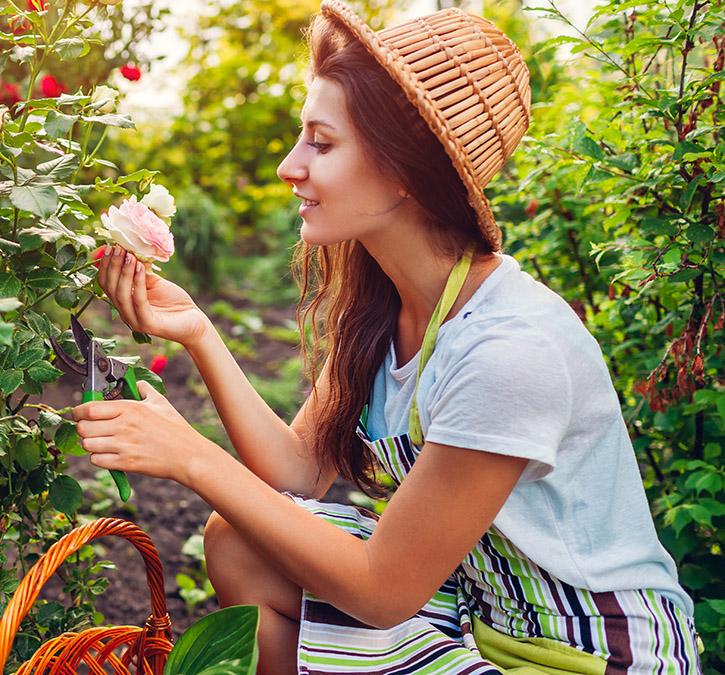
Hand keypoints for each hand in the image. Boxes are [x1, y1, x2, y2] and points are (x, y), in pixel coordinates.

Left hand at [72, 380, 207, 484]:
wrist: (187, 455)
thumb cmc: (176, 429)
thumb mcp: (161, 403)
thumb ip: (146, 390)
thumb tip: (138, 383)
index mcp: (130, 408)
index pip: (90, 408)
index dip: (79, 411)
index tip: (79, 414)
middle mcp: (124, 426)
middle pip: (83, 427)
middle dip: (83, 428)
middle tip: (91, 429)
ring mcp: (123, 445)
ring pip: (87, 444)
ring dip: (90, 444)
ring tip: (101, 443)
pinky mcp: (125, 463)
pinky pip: (96, 461)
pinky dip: (99, 458)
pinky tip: (109, 455)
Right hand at [97, 244, 209, 346]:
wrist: (194, 322)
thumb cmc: (175, 303)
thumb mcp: (155, 283)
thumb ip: (141, 271)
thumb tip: (130, 250)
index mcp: (124, 303)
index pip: (106, 284)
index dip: (106, 265)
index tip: (111, 246)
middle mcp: (125, 313)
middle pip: (110, 288)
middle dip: (113, 266)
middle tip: (118, 248)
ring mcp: (135, 320)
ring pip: (121, 294)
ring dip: (124, 272)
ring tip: (129, 255)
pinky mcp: (148, 324)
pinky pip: (139, 301)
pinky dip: (138, 282)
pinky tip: (140, 267)